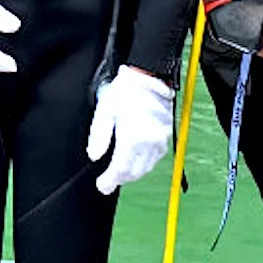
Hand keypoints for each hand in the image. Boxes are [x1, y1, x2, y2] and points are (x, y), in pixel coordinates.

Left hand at [86, 66, 174, 194]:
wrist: (150, 76)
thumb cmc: (126, 90)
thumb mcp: (105, 110)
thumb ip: (99, 136)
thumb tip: (94, 156)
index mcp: (133, 137)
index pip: (121, 169)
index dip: (110, 181)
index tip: (102, 185)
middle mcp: (150, 142)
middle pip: (135, 172)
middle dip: (121, 178)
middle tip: (109, 181)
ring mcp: (161, 139)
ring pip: (147, 167)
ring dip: (134, 172)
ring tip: (121, 172)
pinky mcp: (167, 135)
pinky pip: (156, 157)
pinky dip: (145, 163)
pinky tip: (136, 160)